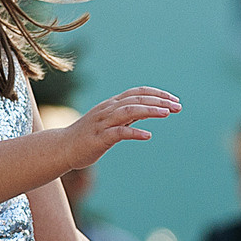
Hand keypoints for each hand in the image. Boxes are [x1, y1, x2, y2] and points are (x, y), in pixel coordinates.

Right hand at [64, 87, 180, 165]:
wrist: (62, 148)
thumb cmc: (87, 136)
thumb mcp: (109, 122)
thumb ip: (126, 116)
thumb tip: (146, 112)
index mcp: (111, 105)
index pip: (137, 92)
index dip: (156, 94)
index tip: (174, 99)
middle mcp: (108, 110)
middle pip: (136, 99)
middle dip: (159, 101)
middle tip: (178, 106)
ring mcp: (103, 123)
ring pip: (128, 111)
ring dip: (149, 110)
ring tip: (167, 113)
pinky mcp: (99, 138)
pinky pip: (118, 133)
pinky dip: (134, 132)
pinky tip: (148, 135)